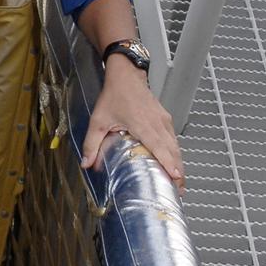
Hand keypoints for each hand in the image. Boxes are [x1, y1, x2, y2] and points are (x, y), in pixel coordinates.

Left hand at [81, 58, 184, 193]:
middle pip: (172, 151)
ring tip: (178, 182)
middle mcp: (157, 123)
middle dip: (177, 171)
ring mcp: (164, 121)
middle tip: (178, 190)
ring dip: (178, 163)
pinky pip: (173, 139)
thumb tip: (86, 163)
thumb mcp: (98, 120)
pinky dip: (176, 153)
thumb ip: (91, 143)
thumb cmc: (115, 95)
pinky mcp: (165, 119)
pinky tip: (174, 163)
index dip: (169, 164)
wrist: (126, 75)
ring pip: (175, 146)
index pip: (160, 147)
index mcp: (143, 124)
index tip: (176, 178)